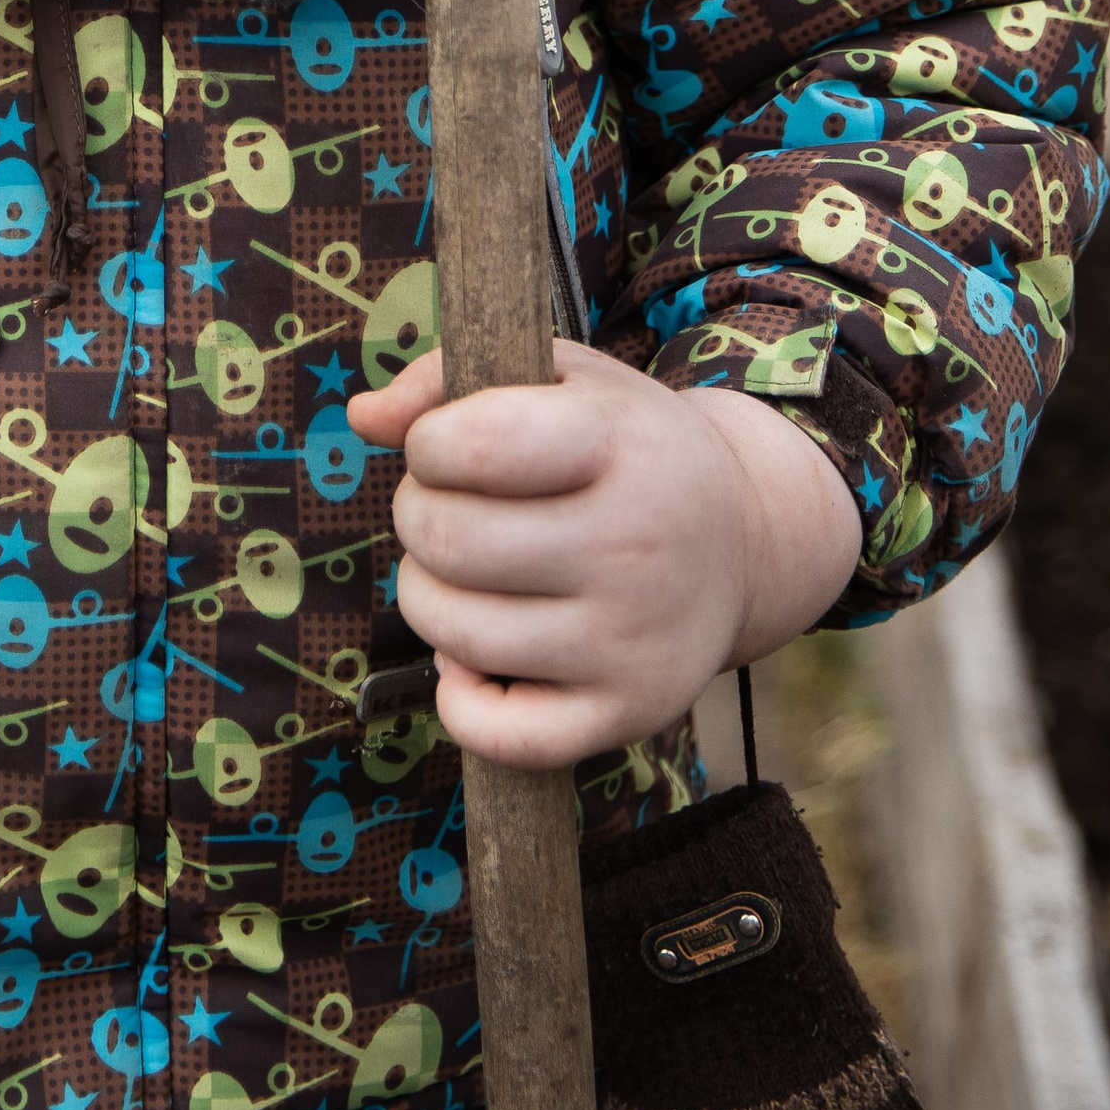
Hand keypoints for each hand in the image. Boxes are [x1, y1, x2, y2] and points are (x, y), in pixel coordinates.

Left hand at [345, 344, 863, 769]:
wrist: (746, 540)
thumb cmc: (621, 446)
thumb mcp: (559, 376)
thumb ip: (448, 376)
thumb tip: (364, 416)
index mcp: (620, 443)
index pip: (474, 443)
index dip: (428, 444)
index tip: (447, 447)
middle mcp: (634, 545)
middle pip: (448, 540)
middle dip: (418, 517)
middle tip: (447, 510)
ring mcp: (632, 639)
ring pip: (454, 633)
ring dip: (427, 596)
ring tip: (462, 573)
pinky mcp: (627, 713)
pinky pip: (498, 734)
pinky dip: (460, 699)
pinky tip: (476, 656)